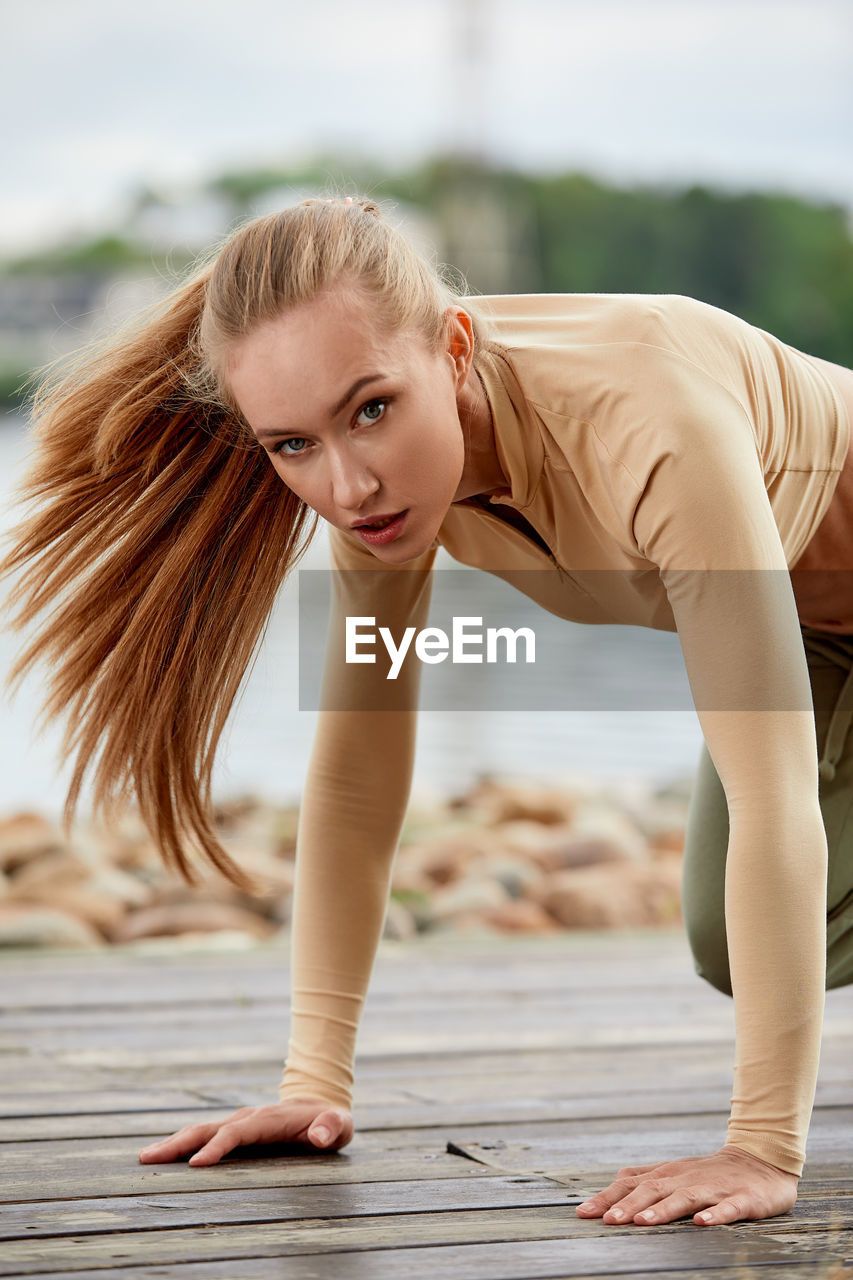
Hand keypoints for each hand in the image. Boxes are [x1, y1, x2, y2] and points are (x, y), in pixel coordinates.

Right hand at [137, 1097, 352, 1165]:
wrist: (321, 1104)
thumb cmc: (330, 1120)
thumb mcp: (340, 1124)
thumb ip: (332, 1127)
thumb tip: (320, 1135)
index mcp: (269, 1119)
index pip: (237, 1133)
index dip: (218, 1147)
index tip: (196, 1164)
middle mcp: (248, 1118)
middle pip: (208, 1128)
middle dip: (179, 1143)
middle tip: (148, 1157)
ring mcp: (239, 1123)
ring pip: (201, 1130)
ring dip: (173, 1143)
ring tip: (145, 1156)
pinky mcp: (234, 1130)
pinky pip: (204, 1136)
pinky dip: (182, 1144)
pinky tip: (163, 1156)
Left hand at [575, 1146, 797, 1226]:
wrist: (761, 1161)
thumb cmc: (711, 1173)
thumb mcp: (675, 1173)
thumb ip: (646, 1177)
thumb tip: (612, 1185)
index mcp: (668, 1175)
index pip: (631, 1184)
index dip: (607, 1198)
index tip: (583, 1213)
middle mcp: (686, 1179)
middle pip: (652, 1190)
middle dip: (628, 1205)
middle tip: (607, 1221)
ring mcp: (714, 1189)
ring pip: (684, 1199)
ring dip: (662, 1210)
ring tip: (642, 1222)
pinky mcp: (742, 1200)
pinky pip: (727, 1209)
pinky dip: (714, 1216)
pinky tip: (701, 1224)